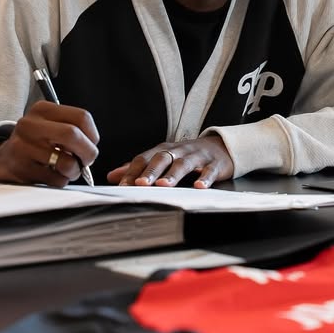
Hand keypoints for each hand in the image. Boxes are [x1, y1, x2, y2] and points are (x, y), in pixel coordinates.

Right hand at [0, 101, 99, 186]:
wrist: (3, 159)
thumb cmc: (35, 143)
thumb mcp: (50, 125)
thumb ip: (72, 128)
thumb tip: (92, 145)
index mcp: (42, 110)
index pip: (81, 117)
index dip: (93, 135)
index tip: (92, 143)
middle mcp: (29, 125)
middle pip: (73, 135)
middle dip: (88, 152)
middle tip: (86, 160)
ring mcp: (22, 147)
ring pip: (66, 162)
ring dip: (74, 171)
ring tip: (68, 170)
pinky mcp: (20, 169)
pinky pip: (55, 179)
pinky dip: (61, 181)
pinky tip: (53, 175)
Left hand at [108, 135, 234, 188]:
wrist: (221, 146)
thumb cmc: (187, 155)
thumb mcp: (163, 158)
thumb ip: (139, 167)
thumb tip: (113, 176)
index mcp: (164, 150)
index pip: (144, 158)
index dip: (133, 171)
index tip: (122, 185)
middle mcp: (179, 151)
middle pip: (162, 158)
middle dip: (151, 171)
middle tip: (141, 184)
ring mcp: (197, 156)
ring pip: (183, 164)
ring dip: (173, 174)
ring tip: (164, 185)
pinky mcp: (214, 164)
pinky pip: (209, 171)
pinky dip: (205, 178)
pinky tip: (199, 186)